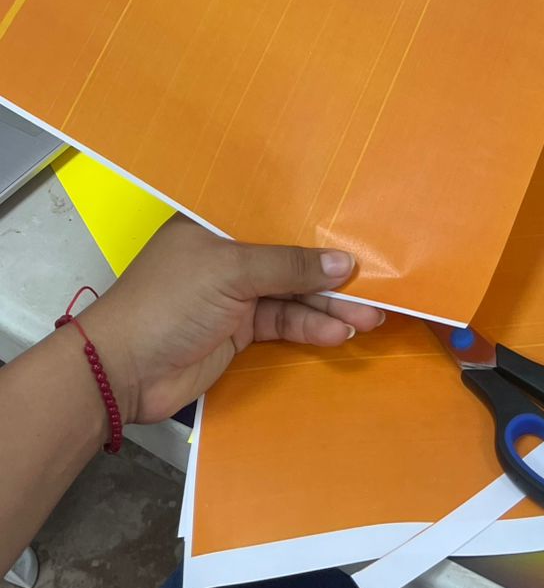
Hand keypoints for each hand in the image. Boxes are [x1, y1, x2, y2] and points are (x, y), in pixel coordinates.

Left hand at [79, 215, 382, 425]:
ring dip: (329, 307)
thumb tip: (345, 263)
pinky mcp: (239, 332)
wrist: (123, 371)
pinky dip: (311, 329)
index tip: (359, 230)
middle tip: (377, 286)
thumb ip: (290, 266)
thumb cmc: (167, 303)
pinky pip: (284, 324)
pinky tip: (337, 333)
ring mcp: (234, 295)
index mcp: (216, 223)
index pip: (275, 215)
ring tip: (370, 317)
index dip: (316, 224)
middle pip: (291, 260)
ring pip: (293, 296)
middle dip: (331, 274)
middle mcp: (227, 255)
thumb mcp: (230, 272)